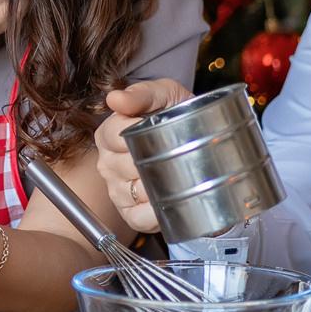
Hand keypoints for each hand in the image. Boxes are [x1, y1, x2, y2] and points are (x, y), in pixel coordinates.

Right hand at [96, 79, 192, 232]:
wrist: (202, 138)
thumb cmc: (177, 115)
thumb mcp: (164, 94)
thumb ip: (141, 93)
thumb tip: (115, 99)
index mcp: (108, 134)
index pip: (114, 135)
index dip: (140, 134)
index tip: (163, 129)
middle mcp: (108, 164)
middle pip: (126, 166)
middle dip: (152, 160)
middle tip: (177, 153)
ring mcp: (117, 190)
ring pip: (133, 192)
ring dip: (157, 187)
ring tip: (178, 176)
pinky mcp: (130, 213)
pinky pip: (137, 218)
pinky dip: (154, 214)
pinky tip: (170, 202)